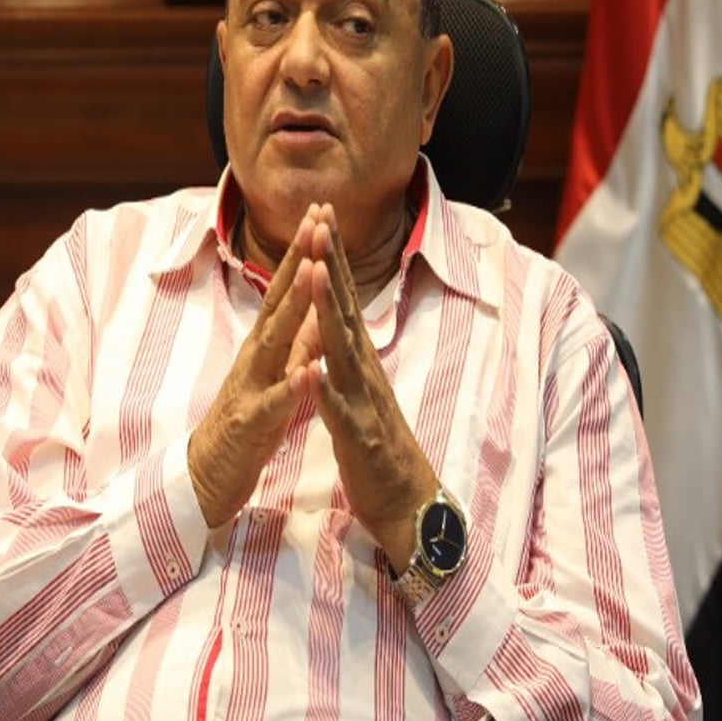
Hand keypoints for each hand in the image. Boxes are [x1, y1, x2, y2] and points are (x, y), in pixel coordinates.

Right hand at [187, 208, 321, 528]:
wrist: (210, 475)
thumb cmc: (250, 422)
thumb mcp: (276, 374)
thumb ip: (294, 341)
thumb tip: (314, 304)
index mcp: (265, 345)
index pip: (285, 290)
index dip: (303, 252)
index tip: (321, 214)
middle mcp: (255, 357)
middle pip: (278, 301)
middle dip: (298, 261)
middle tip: (316, 220)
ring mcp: (251, 387)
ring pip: (274, 342)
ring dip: (294, 307)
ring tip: (314, 273)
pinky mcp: (251, 423)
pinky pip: (274, 402)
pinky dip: (292, 385)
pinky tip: (309, 370)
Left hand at [306, 207, 438, 564]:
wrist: (408, 505)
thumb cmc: (378, 450)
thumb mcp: (359, 392)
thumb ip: (349, 357)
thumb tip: (343, 319)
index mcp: (360, 362)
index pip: (345, 300)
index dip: (333, 257)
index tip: (321, 216)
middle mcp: (365, 373)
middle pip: (347, 309)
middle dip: (334, 263)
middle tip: (323, 218)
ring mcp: (365, 403)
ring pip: (343, 351)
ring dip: (329, 312)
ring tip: (315, 273)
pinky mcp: (360, 439)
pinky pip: (340, 413)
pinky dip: (326, 390)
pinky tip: (313, 371)